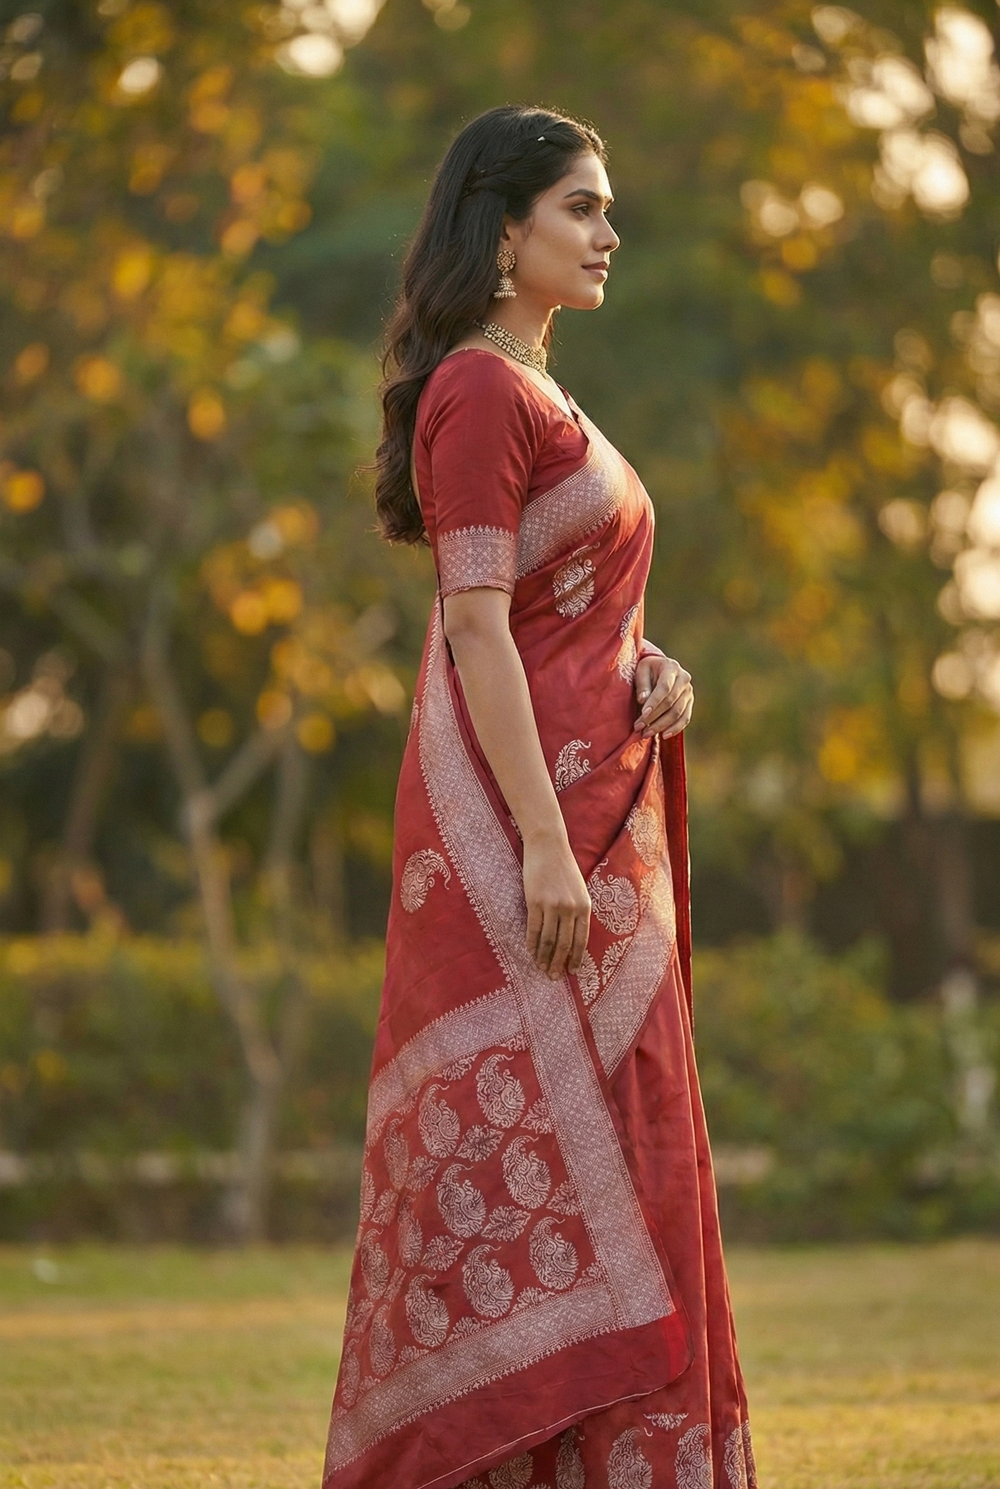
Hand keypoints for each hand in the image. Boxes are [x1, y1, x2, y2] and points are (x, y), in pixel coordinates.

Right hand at [522, 833, 590, 980]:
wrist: (548, 845)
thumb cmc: (563, 867)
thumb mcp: (578, 889)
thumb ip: (577, 910)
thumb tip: (572, 936)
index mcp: (584, 906)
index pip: (581, 940)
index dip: (576, 958)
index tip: (572, 972)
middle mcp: (570, 908)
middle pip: (564, 944)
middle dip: (558, 963)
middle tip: (553, 977)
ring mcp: (552, 905)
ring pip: (548, 940)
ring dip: (543, 957)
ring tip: (540, 968)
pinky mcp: (534, 901)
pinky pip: (533, 929)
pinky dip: (531, 944)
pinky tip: (530, 952)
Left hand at [634, 653, 693, 738]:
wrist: (660, 668)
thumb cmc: (648, 670)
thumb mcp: (641, 670)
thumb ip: (642, 684)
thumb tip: (643, 700)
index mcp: (671, 668)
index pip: (664, 687)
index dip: (654, 702)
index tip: (643, 714)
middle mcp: (684, 679)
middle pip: (671, 702)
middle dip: (654, 717)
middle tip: (639, 727)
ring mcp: (688, 692)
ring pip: (678, 713)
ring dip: (661, 725)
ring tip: (646, 734)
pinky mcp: (689, 703)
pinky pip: (685, 718)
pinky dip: (675, 728)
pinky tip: (663, 735)